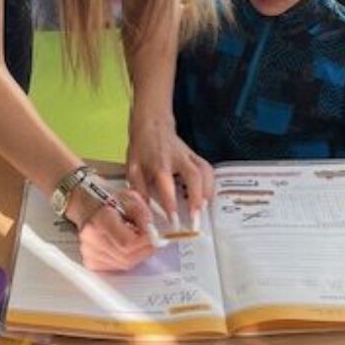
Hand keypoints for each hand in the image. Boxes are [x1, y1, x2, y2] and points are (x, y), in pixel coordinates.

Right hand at [72, 187, 154, 270]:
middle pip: (126, 257)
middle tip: (152, 242)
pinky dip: (126, 259)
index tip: (154, 236)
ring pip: (122, 264)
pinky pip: (116, 268)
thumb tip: (152, 233)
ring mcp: (89, 252)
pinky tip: (125, 248)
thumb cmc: (109, 202)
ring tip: (138, 241)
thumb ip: (142, 214)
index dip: (144, 243)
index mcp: (101, 219)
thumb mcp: (130, 198)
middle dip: (144, 251)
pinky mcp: (90, 261)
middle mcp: (91, 239)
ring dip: (136, 255)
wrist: (88, 207)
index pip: (126, 243)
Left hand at [126, 110, 214, 224]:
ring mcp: (189, 155)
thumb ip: (139, 191)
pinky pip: (208, 169)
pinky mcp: (196, 155)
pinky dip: (211, 184)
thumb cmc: (142, 149)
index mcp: (159, 162)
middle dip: (197, 197)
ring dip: (207, 192)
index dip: (171, 202)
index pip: (166, 183)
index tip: (174, 221)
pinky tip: (207, 198)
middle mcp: (177, 158)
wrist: (152, 123)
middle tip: (196, 218)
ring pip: (205, 171)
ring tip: (204, 211)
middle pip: (194, 175)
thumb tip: (144, 216)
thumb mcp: (133, 168)